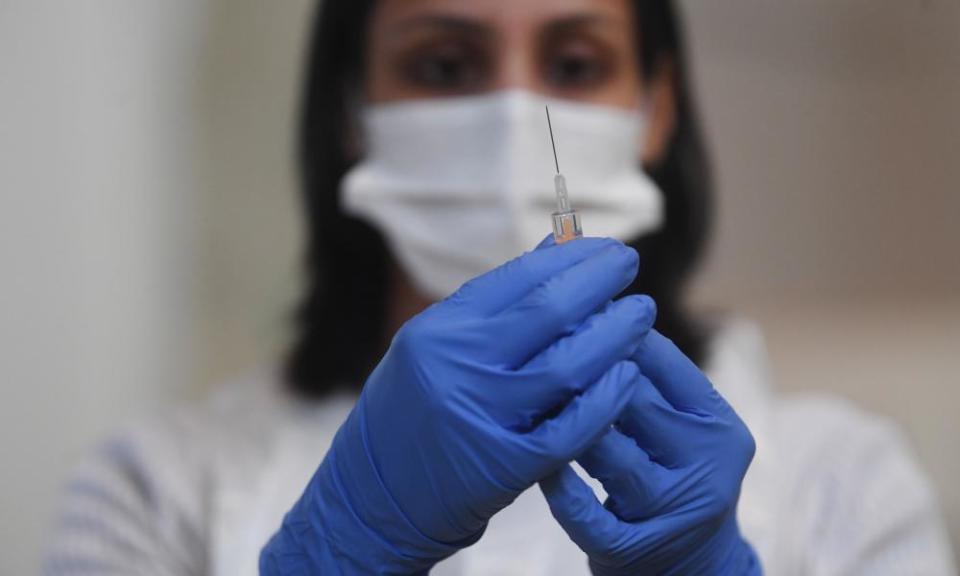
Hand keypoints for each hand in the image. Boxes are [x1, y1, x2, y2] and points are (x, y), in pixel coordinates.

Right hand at [261, 237, 657, 573]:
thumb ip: (497, 302)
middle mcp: (458, 367)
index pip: (520, 277)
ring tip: (640, 316)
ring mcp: (483, 417)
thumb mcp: (437, 345)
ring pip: (569, 366)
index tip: (605, 249)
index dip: (572, 258)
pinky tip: (628, 375)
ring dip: (616, 336)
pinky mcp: (506, 465)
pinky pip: (572, 427)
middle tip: (630, 266)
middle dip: (600, 282)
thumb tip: (558, 246)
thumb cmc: (412, 409)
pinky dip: (607, 399)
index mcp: (440, 330)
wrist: (376, 493)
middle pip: (550, 312)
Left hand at [540, 330, 760, 574]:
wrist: (690, 566)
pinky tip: (537, 463)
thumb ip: (647, 374)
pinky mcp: (634, 549)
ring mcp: (671, 510)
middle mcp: (706, 464)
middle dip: (578, 368)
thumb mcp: (679, 423)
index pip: (661, 360)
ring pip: (609, 454)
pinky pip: (587, 514)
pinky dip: (559, 487)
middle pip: (633, 400)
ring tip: (527, 394)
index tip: (563, 307)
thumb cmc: (669, 471)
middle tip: (528, 341)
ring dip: (565, 422)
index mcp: (718, 422)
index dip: (606, 328)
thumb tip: (591, 300)